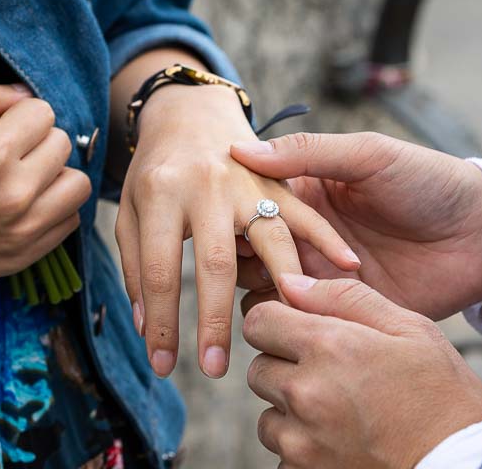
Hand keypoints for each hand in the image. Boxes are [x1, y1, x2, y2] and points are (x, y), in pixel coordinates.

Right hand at [0, 83, 90, 303]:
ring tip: (27, 178)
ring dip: (55, 176)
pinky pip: (69, 221)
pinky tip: (24, 206)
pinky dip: (53, 209)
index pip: (43, 112)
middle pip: (63, 145)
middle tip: (11, 151)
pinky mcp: (23, 256)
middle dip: (39, 141)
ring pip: (78, 184)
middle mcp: (14, 191)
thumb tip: (26, 95)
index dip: (21, 115)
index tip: (1, 125)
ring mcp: (22, 228)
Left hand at [116, 85, 360, 379]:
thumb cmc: (155, 169)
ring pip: (270, 238)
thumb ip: (138, 266)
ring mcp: (247, 180)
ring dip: (279, 288)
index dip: (161, 323)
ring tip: (286, 331)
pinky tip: (349, 267)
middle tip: (215, 370)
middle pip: (214, 263)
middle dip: (214, 322)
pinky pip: (307, 212)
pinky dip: (329, 239)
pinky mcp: (277, 178)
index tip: (162, 366)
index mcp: (161, 193)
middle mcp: (206, 185)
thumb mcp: (131, 210)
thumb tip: (146, 330)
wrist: (189, 111)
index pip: (160, 271)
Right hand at [231, 132, 481, 320]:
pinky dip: (292, 319)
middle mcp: (306, 236)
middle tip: (243, 260)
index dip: (232, 212)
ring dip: (262, 290)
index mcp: (306, 192)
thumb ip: (307, 152)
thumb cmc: (429, 181)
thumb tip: (241, 151)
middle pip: (251, 250)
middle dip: (241, 256)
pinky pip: (304, 320)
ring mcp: (323, 275)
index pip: (250, 203)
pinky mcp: (344, 310)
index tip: (219, 219)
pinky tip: (293, 314)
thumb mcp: (369, 154)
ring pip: (268, 288)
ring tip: (272, 287)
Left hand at [245, 274, 481, 468]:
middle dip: (285, 366)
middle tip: (332, 374)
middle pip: (258, 368)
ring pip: (267, 415)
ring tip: (341, 410)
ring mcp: (302, 441)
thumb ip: (344, 296)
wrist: (465, 464)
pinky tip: (343, 440)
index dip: (278, 321)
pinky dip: (304, 447)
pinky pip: (282, 454)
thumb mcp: (408, 328)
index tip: (301, 331)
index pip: (259, 321)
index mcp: (329, 346)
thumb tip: (291, 282)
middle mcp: (306, 393)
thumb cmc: (443, 394)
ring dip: (292, 411)